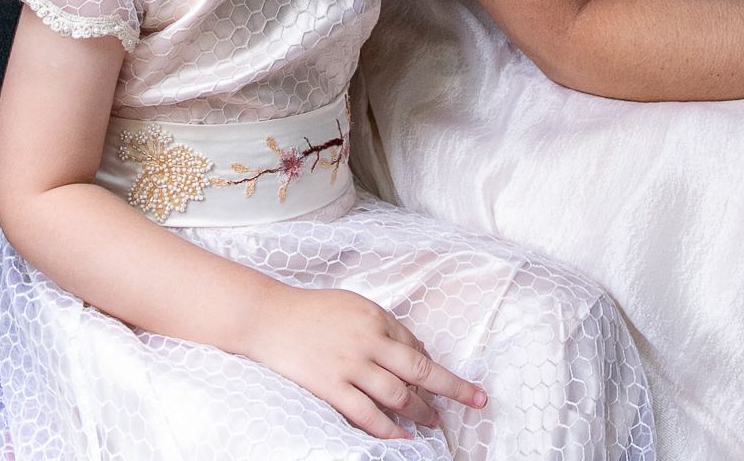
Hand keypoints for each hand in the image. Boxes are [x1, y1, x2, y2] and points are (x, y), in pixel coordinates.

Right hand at [237, 285, 485, 439]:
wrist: (268, 317)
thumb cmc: (311, 310)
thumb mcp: (353, 305)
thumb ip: (382, 325)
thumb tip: (414, 349)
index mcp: (375, 316)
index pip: (413, 345)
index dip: (427, 365)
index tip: (437, 381)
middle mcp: (368, 340)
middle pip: (420, 368)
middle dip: (452, 386)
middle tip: (475, 400)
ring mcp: (349, 365)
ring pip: (398, 394)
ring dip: (421, 411)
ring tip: (433, 422)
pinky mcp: (330, 386)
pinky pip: (366, 413)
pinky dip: (389, 429)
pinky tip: (403, 437)